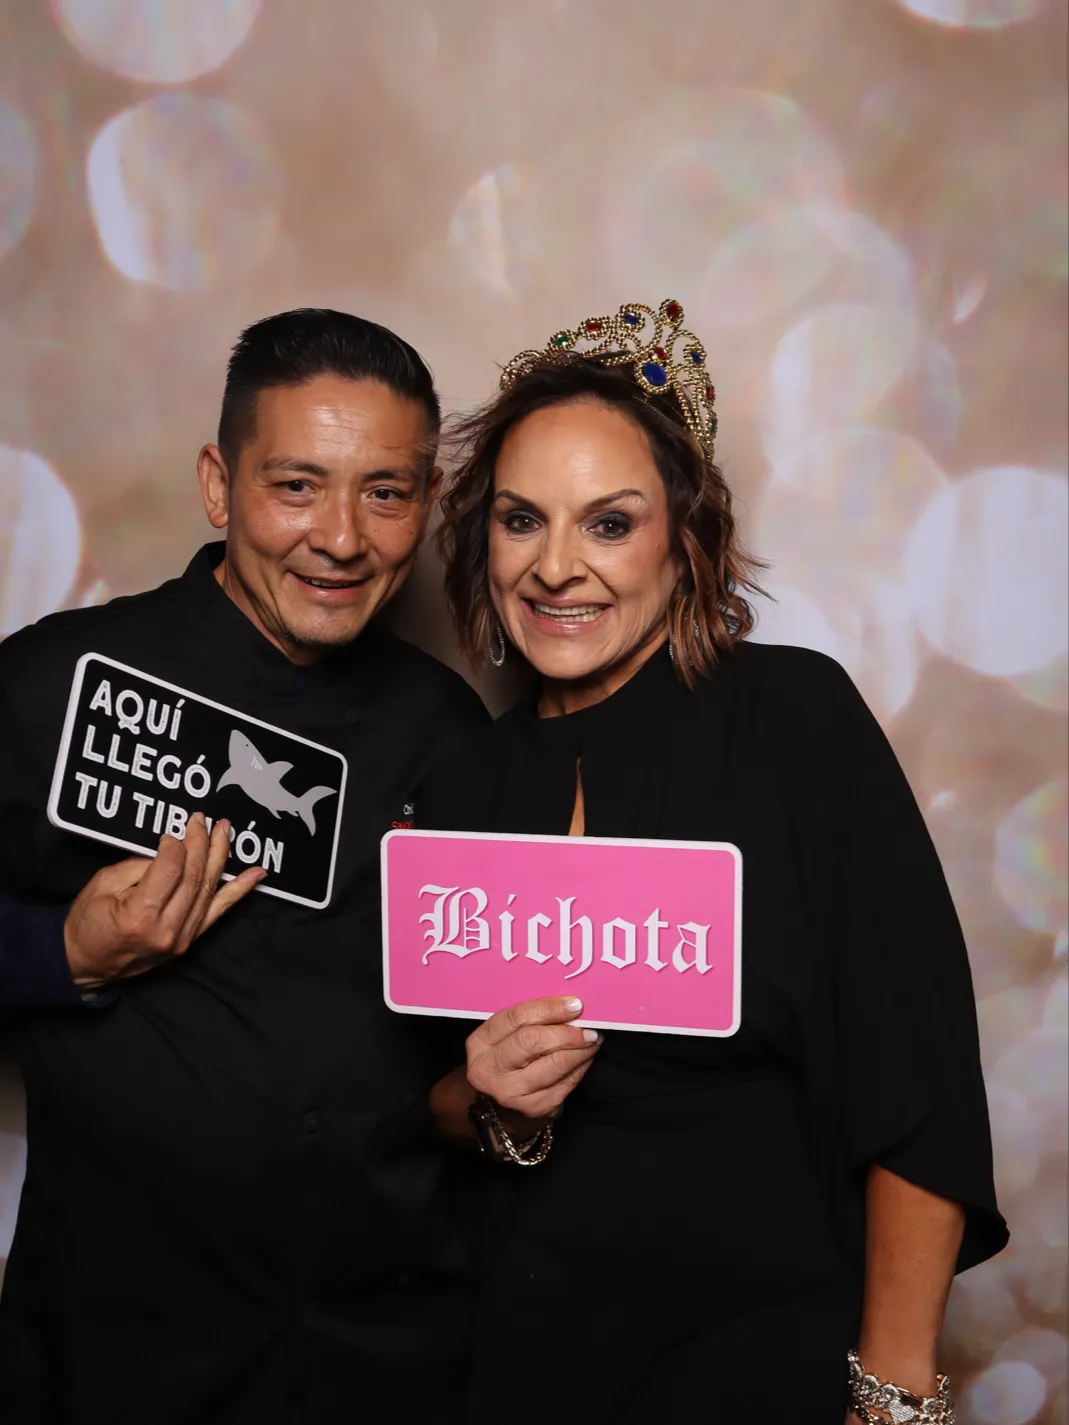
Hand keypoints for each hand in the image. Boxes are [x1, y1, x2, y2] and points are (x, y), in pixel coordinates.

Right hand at [64, 813, 264, 989]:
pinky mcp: (189, 941)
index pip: (172, 870)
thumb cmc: (88, 924)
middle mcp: (166, 930)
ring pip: (209, 890)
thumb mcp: (103, 885)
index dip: (176, 846)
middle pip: (195, 877)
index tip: (173, 831)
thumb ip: (138, 865)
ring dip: (220, 857)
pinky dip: (238, 891)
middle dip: (202, 844)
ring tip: (225, 832)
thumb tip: (170, 849)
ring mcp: (181, 939)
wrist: (85, 964)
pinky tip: (256, 874)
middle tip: (204, 821)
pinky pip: (218, 911)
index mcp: (140, 917)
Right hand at [465, 995, 601, 1125]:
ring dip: (580, 1050)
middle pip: (532, 1041)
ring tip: (592, 1040)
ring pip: (554, 1064)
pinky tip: (586, 1057)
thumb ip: (528, 1021)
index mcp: (480, 1043)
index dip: (548, 1009)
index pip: (515, 1018)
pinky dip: (581, 1066)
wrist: (502, 1110)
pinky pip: (566, 1083)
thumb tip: (569, 1006)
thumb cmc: (508, 1062)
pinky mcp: (535, 1109)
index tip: (574, 1005)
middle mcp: (489, 1070)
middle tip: (588, 1027)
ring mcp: (511, 1092)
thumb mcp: (504, 1039)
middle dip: (566, 1032)